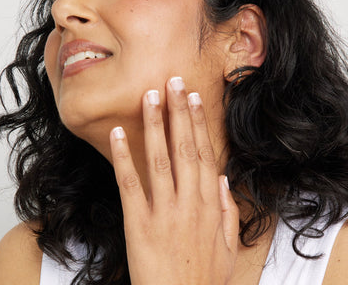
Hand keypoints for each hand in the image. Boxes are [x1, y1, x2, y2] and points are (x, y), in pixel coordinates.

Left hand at [110, 77, 238, 284]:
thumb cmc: (205, 277)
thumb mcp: (228, 245)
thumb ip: (227, 210)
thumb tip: (222, 179)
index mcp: (208, 203)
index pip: (203, 152)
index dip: (198, 123)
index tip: (193, 99)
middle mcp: (188, 200)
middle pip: (183, 147)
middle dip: (178, 112)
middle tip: (173, 82)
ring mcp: (162, 210)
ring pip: (159, 158)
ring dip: (154, 124)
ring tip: (150, 96)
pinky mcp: (138, 222)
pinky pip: (130, 183)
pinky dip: (124, 157)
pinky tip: (119, 133)